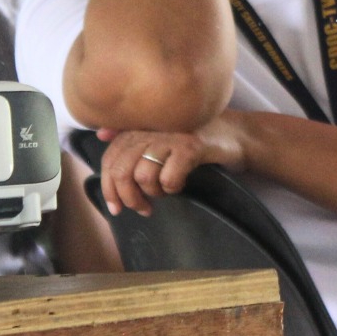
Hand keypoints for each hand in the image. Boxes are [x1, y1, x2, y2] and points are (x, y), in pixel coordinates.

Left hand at [94, 115, 250, 215]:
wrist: (236, 133)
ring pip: (143, 176)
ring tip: (165, 191)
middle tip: (144, 208)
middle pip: (122, 171)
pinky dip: (172, 187)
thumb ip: (129, 135)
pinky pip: (169, 177)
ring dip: (153, 192)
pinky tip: (180, 184)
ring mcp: (171, 136)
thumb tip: (100, 134)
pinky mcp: (190, 146)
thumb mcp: (160, 135)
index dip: (109, 188)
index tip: (117, 209)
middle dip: (129, 198)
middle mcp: (151, 128)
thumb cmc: (194, 138)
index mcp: (139, 127)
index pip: (110, 160)